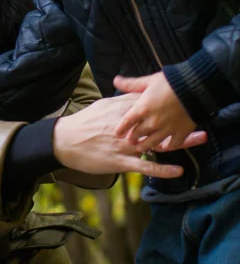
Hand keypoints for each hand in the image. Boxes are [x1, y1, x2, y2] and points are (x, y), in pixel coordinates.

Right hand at [52, 94, 206, 177]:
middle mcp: (124, 127)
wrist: (64, 141)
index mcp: (119, 111)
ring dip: (178, 141)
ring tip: (199, 138)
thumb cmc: (82, 123)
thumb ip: (119, 100)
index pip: (147, 103)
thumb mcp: (100, 106)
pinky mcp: (119, 162)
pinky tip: (178, 170)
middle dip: (179, 118)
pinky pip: (144, 166)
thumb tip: (134, 93)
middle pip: (157, 121)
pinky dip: (162, 169)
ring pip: (155, 143)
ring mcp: (123, 145)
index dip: (166, 100)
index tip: (184, 95)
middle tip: (200, 115)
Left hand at [113, 72, 195, 151]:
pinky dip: (168, 147)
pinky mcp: (181, 132)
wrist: (195, 87)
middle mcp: (152, 122)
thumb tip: (115, 80)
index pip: (126, 122)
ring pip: (152, 142)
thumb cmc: (169, 82)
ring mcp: (167, 129)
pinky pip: (173, 144)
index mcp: (142, 109)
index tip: (117, 133)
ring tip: (141, 148)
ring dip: (146, 145)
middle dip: (132, 138)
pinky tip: (165, 147)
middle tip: (129, 141)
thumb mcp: (148, 81)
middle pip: (138, 134)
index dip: (120, 129)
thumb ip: (131, 84)